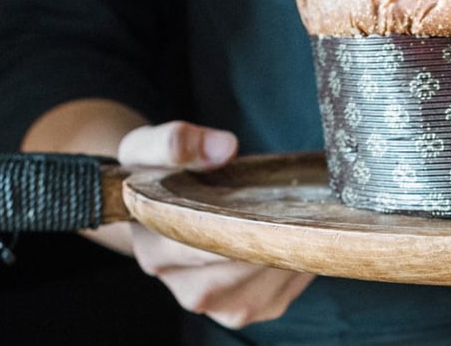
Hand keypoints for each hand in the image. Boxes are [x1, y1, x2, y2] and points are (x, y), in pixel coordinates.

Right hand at [118, 121, 314, 327]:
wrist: (168, 212)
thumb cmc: (159, 179)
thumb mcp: (149, 148)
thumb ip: (175, 142)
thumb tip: (223, 148)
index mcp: (158, 253)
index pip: (210, 242)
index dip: (245, 216)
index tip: (269, 194)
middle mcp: (190, 289)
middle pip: (251, 261)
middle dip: (275, 227)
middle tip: (290, 195)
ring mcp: (225, 305)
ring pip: (278, 274)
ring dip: (292, 241)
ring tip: (291, 210)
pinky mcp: (257, 307)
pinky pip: (294, 282)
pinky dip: (302, 254)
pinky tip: (293, 231)